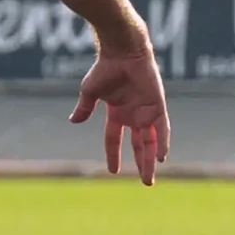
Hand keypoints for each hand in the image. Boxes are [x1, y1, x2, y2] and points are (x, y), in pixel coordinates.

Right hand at [69, 41, 170, 184]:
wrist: (123, 53)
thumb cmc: (105, 68)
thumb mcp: (90, 92)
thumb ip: (84, 108)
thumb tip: (73, 122)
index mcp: (117, 113)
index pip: (114, 139)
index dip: (113, 155)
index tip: (112, 171)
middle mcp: (133, 115)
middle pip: (139, 145)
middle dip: (141, 163)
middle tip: (145, 181)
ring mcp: (146, 111)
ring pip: (150, 141)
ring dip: (151, 159)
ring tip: (150, 178)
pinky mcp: (157, 106)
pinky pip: (161, 129)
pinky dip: (162, 143)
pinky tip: (161, 157)